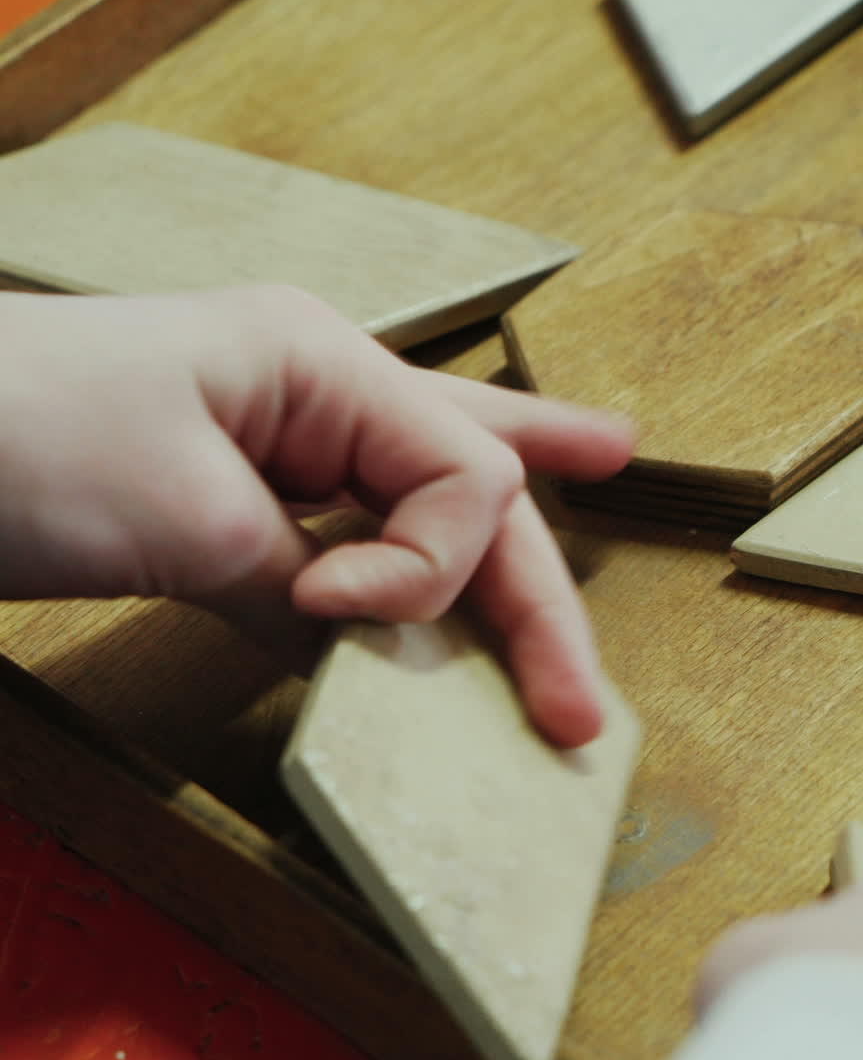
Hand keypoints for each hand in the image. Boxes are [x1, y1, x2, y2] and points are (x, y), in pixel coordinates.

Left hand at [0, 286, 632, 745]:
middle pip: (469, 487)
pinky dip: (422, 547)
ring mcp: (280, 433)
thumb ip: (300, 580)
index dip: (428, 562)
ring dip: (504, 528)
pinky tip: (477, 512)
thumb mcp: (181, 516)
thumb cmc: (9, 438)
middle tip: (584, 696)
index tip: (335, 607)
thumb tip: (359, 637)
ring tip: (607, 460)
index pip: (456, 472)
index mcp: (319, 363)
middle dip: (533, 592)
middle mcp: (318, 390)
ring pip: (432, 483)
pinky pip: (359, 520)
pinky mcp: (239, 486)